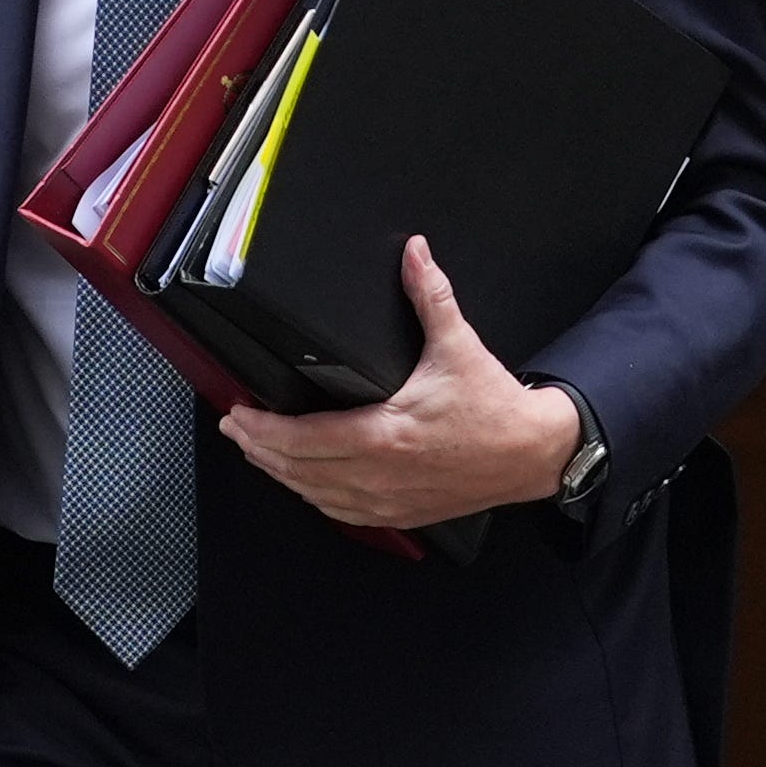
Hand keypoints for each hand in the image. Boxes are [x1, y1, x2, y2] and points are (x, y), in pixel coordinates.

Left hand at [217, 240, 586, 532]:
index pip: (304, 439)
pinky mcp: (400, 513)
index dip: (263, 429)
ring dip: (280, 474)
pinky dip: (313, 497)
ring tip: (256, 452)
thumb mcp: (458, 347)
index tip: (237, 413)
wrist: (532, 454)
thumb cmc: (495, 410)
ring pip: (315, 495)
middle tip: (234, 429)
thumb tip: (415, 253)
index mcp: (385, 435)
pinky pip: (342, 512)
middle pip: (298, 471)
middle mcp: (380, 475)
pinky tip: (300, 484)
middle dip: (259, 449)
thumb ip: (430, 296)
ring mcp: (388, 500)